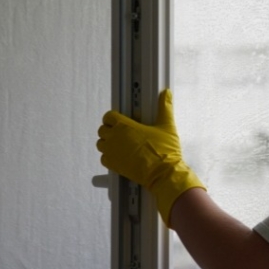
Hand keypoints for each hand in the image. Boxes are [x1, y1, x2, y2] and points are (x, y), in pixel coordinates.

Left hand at [97, 89, 205, 226]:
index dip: (113, 117)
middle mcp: (115, 138)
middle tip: (120, 133)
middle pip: (102, 129)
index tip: (118, 119)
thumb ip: (165, 108)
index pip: (108, 116)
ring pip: (100, 144)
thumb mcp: (167, 126)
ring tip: (119, 144)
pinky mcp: (113, 165)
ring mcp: (112, 152)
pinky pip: (103, 158)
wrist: (162, 173)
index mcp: (125, 126)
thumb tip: (166, 95)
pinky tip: (119, 156)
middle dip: (109, 130)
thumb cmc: (164, 151)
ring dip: (107, 143)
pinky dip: (108, 157)